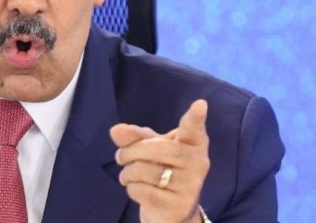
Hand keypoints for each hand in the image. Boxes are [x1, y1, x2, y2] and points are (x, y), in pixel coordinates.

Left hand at [109, 100, 209, 222]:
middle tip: (121, 157)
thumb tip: (115, 130)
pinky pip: (142, 190)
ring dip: (127, 173)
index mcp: (194, 143)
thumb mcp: (148, 147)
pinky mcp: (179, 206)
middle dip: (129, 152)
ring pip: (145, 171)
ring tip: (129, 175)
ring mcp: (191, 186)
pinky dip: (132, 189)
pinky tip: (138, 189)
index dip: (195, 117)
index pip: (194, 128)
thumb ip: (133, 136)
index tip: (200, 104)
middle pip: (155, 148)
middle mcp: (198, 163)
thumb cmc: (160, 168)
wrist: (171, 210)